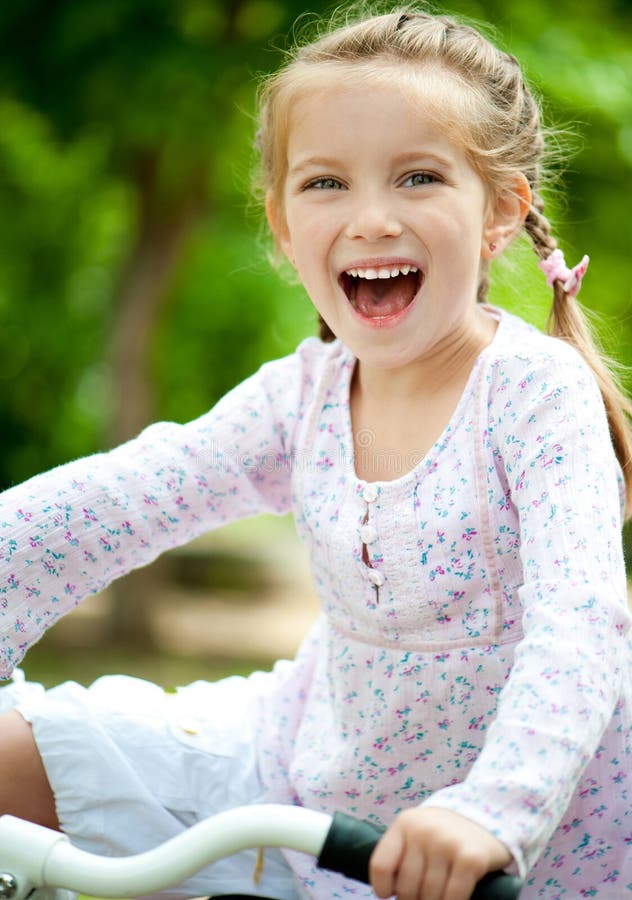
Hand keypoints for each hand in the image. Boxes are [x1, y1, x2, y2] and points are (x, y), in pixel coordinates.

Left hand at [369, 806, 511, 899]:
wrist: (487, 817)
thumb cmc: (444, 834)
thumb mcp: (417, 833)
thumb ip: (402, 856)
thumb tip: (391, 895)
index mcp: (405, 823)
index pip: (381, 865)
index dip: (383, 888)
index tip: (390, 894)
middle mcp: (424, 830)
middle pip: (406, 887)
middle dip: (413, 899)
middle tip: (422, 895)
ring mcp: (447, 843)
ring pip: (429, 896)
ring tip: (437, 895)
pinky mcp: (470, 859)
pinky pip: (453, 897)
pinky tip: (452, 899)